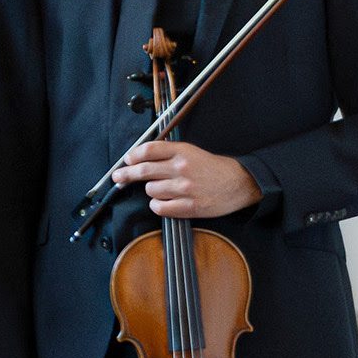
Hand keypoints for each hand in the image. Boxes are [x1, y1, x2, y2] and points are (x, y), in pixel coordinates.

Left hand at [111, 139, 259, 217]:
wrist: (239, 183)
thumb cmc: (213, 168)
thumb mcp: (192, 152)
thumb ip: (169, 154)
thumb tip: (141, 158)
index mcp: (183, 151)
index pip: (149, 150)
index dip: (133, 155)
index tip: (127, 160)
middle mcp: (182, 168)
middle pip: (143, 170)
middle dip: (126, 174)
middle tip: (118, 176)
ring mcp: (185, 188)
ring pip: (151, 190)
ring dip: (151, 191)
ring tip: (163, 189)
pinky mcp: (189, 207)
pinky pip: (159, 207)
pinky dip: (157, 205)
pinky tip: (164, 202)